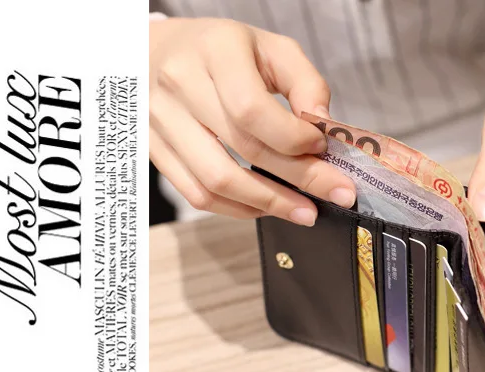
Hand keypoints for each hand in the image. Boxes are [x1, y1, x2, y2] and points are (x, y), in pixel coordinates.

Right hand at [149, 18, 355, 224]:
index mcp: (214, 51)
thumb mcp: (269, 47)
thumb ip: (304, 82)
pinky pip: (196, 194)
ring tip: (304, 211)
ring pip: (217, 181)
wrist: (149, 49)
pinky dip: (236, 208)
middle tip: (335, 193)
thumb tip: (325, 127)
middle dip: (298, 179)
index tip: (322, 148)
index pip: (253, 109)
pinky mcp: (152, 150)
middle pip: (243, 148)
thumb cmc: (219, 50)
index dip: (293, 137)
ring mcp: (160, 121)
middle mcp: (180, 85)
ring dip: (268, 203)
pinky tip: (265, 207)